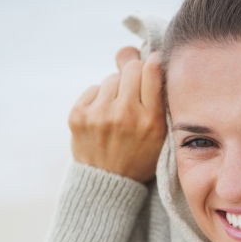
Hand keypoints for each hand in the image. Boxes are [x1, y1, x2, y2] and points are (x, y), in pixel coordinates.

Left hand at [68, 47, 166, 182]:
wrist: (107, 184)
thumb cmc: (138, 157)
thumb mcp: (162, 136)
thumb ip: (159, 101)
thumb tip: (147, 57)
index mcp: (151, 120)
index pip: (151, 70)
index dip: (152, 63)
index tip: (152, 65)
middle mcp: (125, 115)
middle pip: (130, 68)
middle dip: (133, 74)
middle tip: (132, 91)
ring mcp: (100, 114)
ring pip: (111, 79)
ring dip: (115, 90)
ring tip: (117, 112)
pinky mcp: (78, 115)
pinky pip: (93, 89)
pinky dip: (99, 99)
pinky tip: (103, 118)